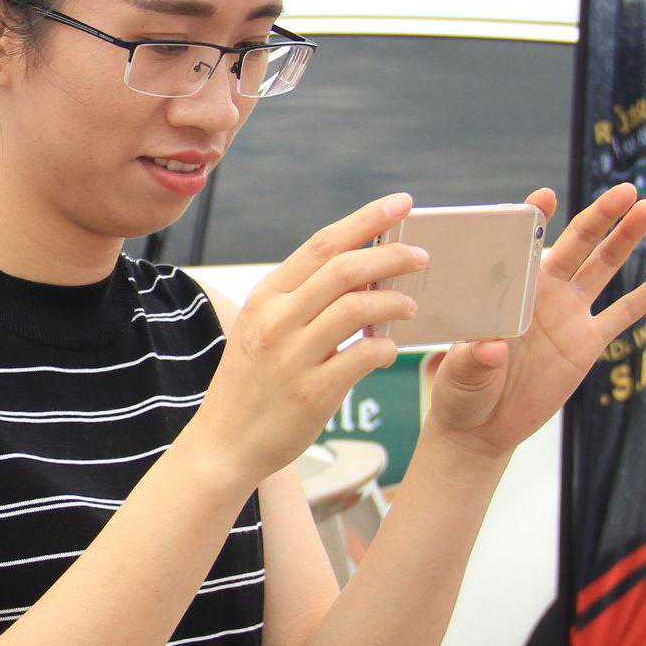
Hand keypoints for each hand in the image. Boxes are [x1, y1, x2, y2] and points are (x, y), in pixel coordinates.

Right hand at [184, 192, 430, 492]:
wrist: (223, 443)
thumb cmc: (252, 383)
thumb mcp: (262, 329)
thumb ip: (302, 300)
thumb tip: (362, 270)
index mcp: (265, 297)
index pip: (321, 245)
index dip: (366, 219)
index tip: (401, 203)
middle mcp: (275, 320)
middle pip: (345, 268)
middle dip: (392, 255)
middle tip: (422, 257)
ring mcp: (292, 356)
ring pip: (359, 308)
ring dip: (395, 303)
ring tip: (410, 307)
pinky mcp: (311, 393)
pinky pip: (365, 357)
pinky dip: (386, 349)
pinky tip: (388, 351)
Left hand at [420, 184, 645, 457]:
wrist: (482, 427)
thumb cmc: (461, 391)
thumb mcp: (460, 374)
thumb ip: (474, 359)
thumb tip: (492, 348)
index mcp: (505, 292)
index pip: (521, 248)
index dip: (533, 221)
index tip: (544, 197)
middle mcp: (540, 294)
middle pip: (575, 246)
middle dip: (599, 217)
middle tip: (624, 191)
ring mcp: (568, 314)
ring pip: (602, 268)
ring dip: (625, 238)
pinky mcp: (588, 342)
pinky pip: (624, 313)